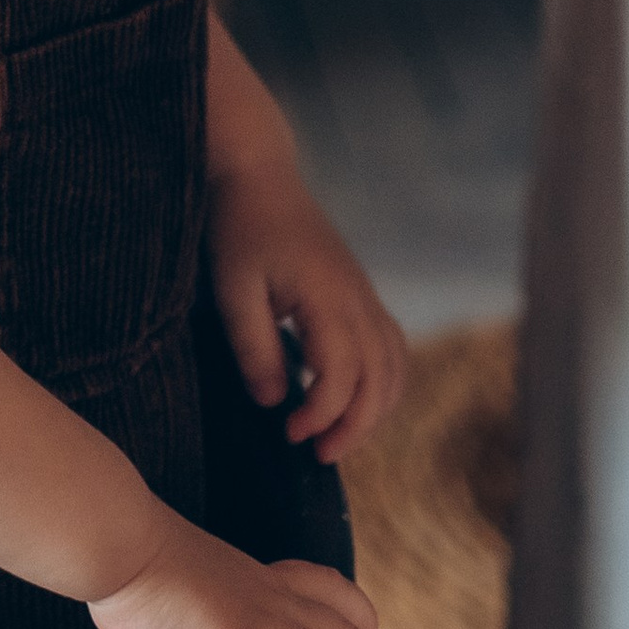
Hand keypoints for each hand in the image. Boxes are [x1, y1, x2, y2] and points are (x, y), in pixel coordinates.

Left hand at [209, 174, 408, 461]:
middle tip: (318, 454)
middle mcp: (358, 297)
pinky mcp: (361, 292)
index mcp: (329, 296)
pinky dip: (384, 382)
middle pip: (380, 378)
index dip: (322, 414)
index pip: (343, 375)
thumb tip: (275, 403)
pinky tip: (355, 400)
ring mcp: (365, 293)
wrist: (257, 174)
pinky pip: (392, 346)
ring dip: (375, 409)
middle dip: (356, 425)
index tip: (288, 433)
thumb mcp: (233, 289)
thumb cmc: (239, 227)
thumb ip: (254, 348)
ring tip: (339, 438)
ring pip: (395, 365)